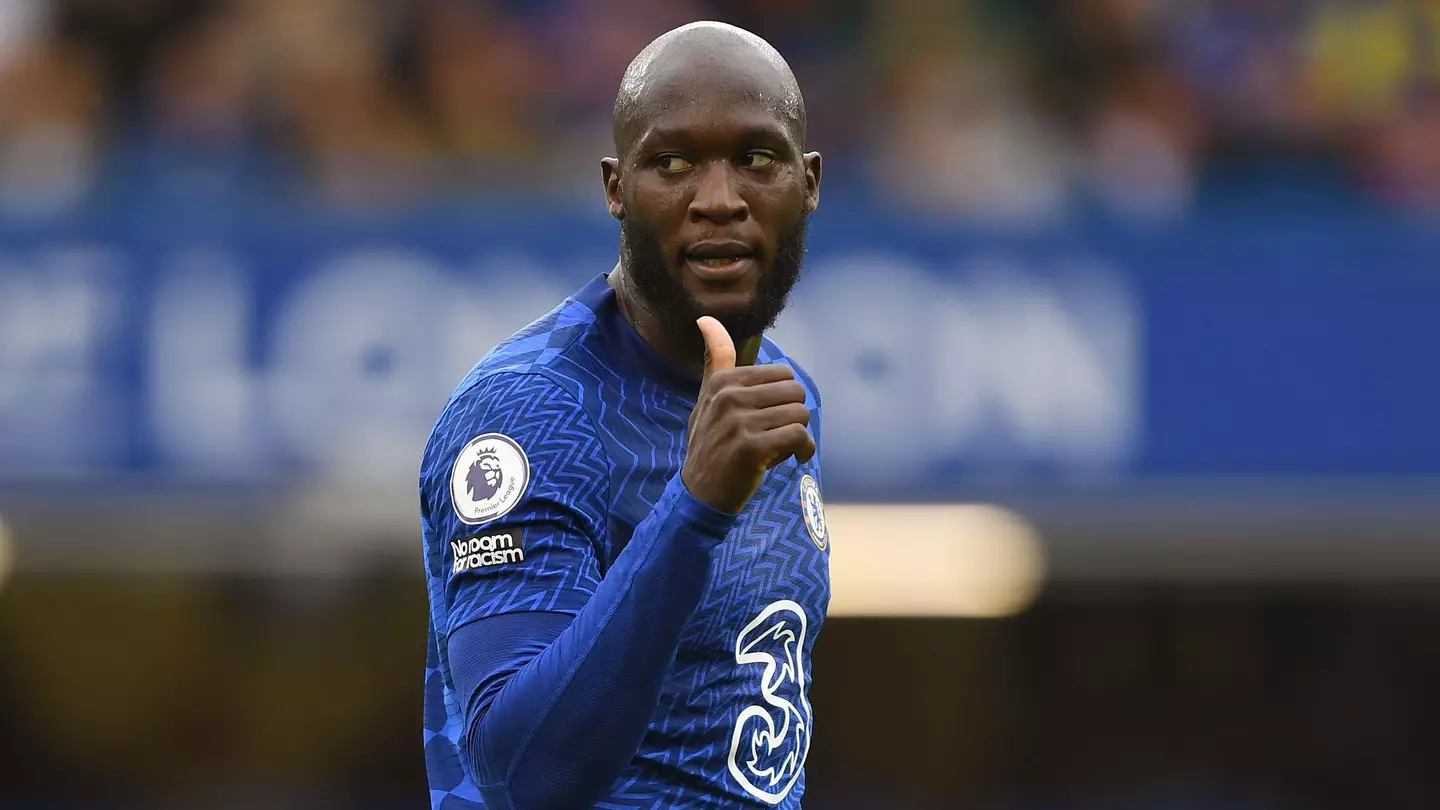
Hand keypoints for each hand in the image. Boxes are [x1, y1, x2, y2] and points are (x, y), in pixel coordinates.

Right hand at [682, 316, 814, 513]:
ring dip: (799, 435)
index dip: (784, 398)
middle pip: (795, 392)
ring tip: (783, 448)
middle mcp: (729, 397)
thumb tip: (705, 318)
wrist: (700, 493)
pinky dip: (802, 449)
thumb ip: (717, 360)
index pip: (782, 374)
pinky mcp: (752, 448)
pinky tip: (792, 459)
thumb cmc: (709, 444)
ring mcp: (739, 422)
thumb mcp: (707, 398)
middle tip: (778, 434)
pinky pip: (798, 436)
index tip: (771, 417)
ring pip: (800, 414)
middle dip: (793, 415)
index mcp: (723, 381)